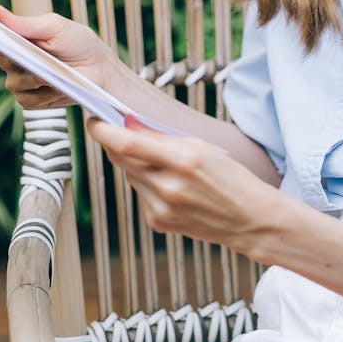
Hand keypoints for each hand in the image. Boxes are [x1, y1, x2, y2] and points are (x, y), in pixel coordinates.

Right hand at [0, 6, 116, 109]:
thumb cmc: (77, 43)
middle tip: (42, 58)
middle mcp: (15, 62)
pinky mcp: (32, 101)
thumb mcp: (54, 27)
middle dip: (24, 61)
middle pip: (5, 63)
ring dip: (37, 79)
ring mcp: (22, 83)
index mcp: (18, 40)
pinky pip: (29, 101)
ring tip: (57, 73)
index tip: (5, 41)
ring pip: (16, 84)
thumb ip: (26, 23)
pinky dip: (44, 95)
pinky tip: (58, 88)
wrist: (99, 68)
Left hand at [87, 116, 280, 257]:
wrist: (248, 218)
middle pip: (122, 159)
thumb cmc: (231, 178)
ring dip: (134, 163)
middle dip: (115, 142)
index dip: (103, 131)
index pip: (127, 144)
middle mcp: (167, 187)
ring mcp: (160, 208)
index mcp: (182, 160)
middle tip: (116, 129)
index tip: (94, 120)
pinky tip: (168, 184)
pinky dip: (146, 183)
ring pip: (130, 176)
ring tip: (160, 160)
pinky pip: (140, 193)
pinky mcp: (157, 222)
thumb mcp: (201, 146)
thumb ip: (162, 137)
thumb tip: (129, 125)